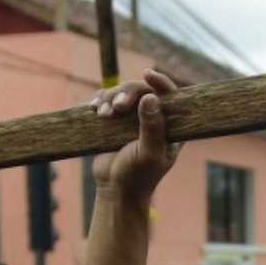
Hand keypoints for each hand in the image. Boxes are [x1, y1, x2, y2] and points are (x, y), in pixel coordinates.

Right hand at [88, 69, 180, 203]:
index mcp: (171, 126)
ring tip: (103, 115)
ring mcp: (133, 118)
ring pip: (122, 92)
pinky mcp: (114, 121)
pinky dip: (100, 101)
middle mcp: (154, 118)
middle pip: (142, 90)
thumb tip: (151, 98)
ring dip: (110, 98)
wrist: (115, 190)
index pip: (171, 96)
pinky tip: (94, 109)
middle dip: (126, 93)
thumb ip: (152, 128)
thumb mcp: (148, 154)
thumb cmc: (138, 176)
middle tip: (116, 108)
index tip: (147, 74)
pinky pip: (107, 100)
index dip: (160, 82)